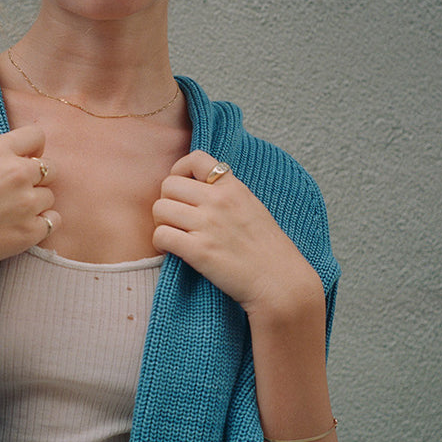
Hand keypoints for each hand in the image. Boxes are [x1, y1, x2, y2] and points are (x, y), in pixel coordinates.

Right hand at [0, 124, 59, 282]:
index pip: (36, 136)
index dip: (33, 149)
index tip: (25, 160)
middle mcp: (16, 173)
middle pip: (51, 168)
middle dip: (38, 178)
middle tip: (18, 192)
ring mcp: (26, 203)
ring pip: (50, 197)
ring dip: (37, 204)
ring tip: (12, 215)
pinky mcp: (30, 231)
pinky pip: (53, 222)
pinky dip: (42, 226)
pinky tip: (21, 229)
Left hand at [151, 151, 320, 316]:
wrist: (281, 282)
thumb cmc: (267, 250)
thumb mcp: (252, 207)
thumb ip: (227, 194)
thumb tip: (197, 188)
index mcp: (233, 187)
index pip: (195, 159)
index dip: (179, 171)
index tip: (182, 190)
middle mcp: (219, 201)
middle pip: (168, 186)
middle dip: (167, 202)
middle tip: (176, 220)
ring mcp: (208, 225)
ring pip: (159, 210)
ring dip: (162, 224)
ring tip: (175, 236)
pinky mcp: (199, 251)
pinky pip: (161, 235)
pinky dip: (161, 244)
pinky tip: (173, 252)